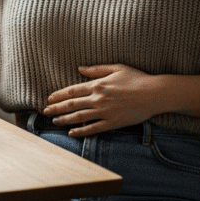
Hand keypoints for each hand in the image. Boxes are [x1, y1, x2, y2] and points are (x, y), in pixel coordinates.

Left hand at [43, 64, 161, 136]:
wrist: (154, 94)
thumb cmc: (137, 79)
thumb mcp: (116, 68)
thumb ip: (96, 70)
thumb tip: (79, 68)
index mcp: (97, 84)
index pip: (72, 91)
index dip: (59, 95)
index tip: (49, 98)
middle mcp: (98, 99)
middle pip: (71, 105)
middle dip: (56, 108)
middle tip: (45, 111)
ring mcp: (104, 112)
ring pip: (79, 118)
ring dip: (64, 120)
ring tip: (54, 122)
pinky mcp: (112, 123)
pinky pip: (93, 128)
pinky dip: (81, 131)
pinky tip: (72, 132)